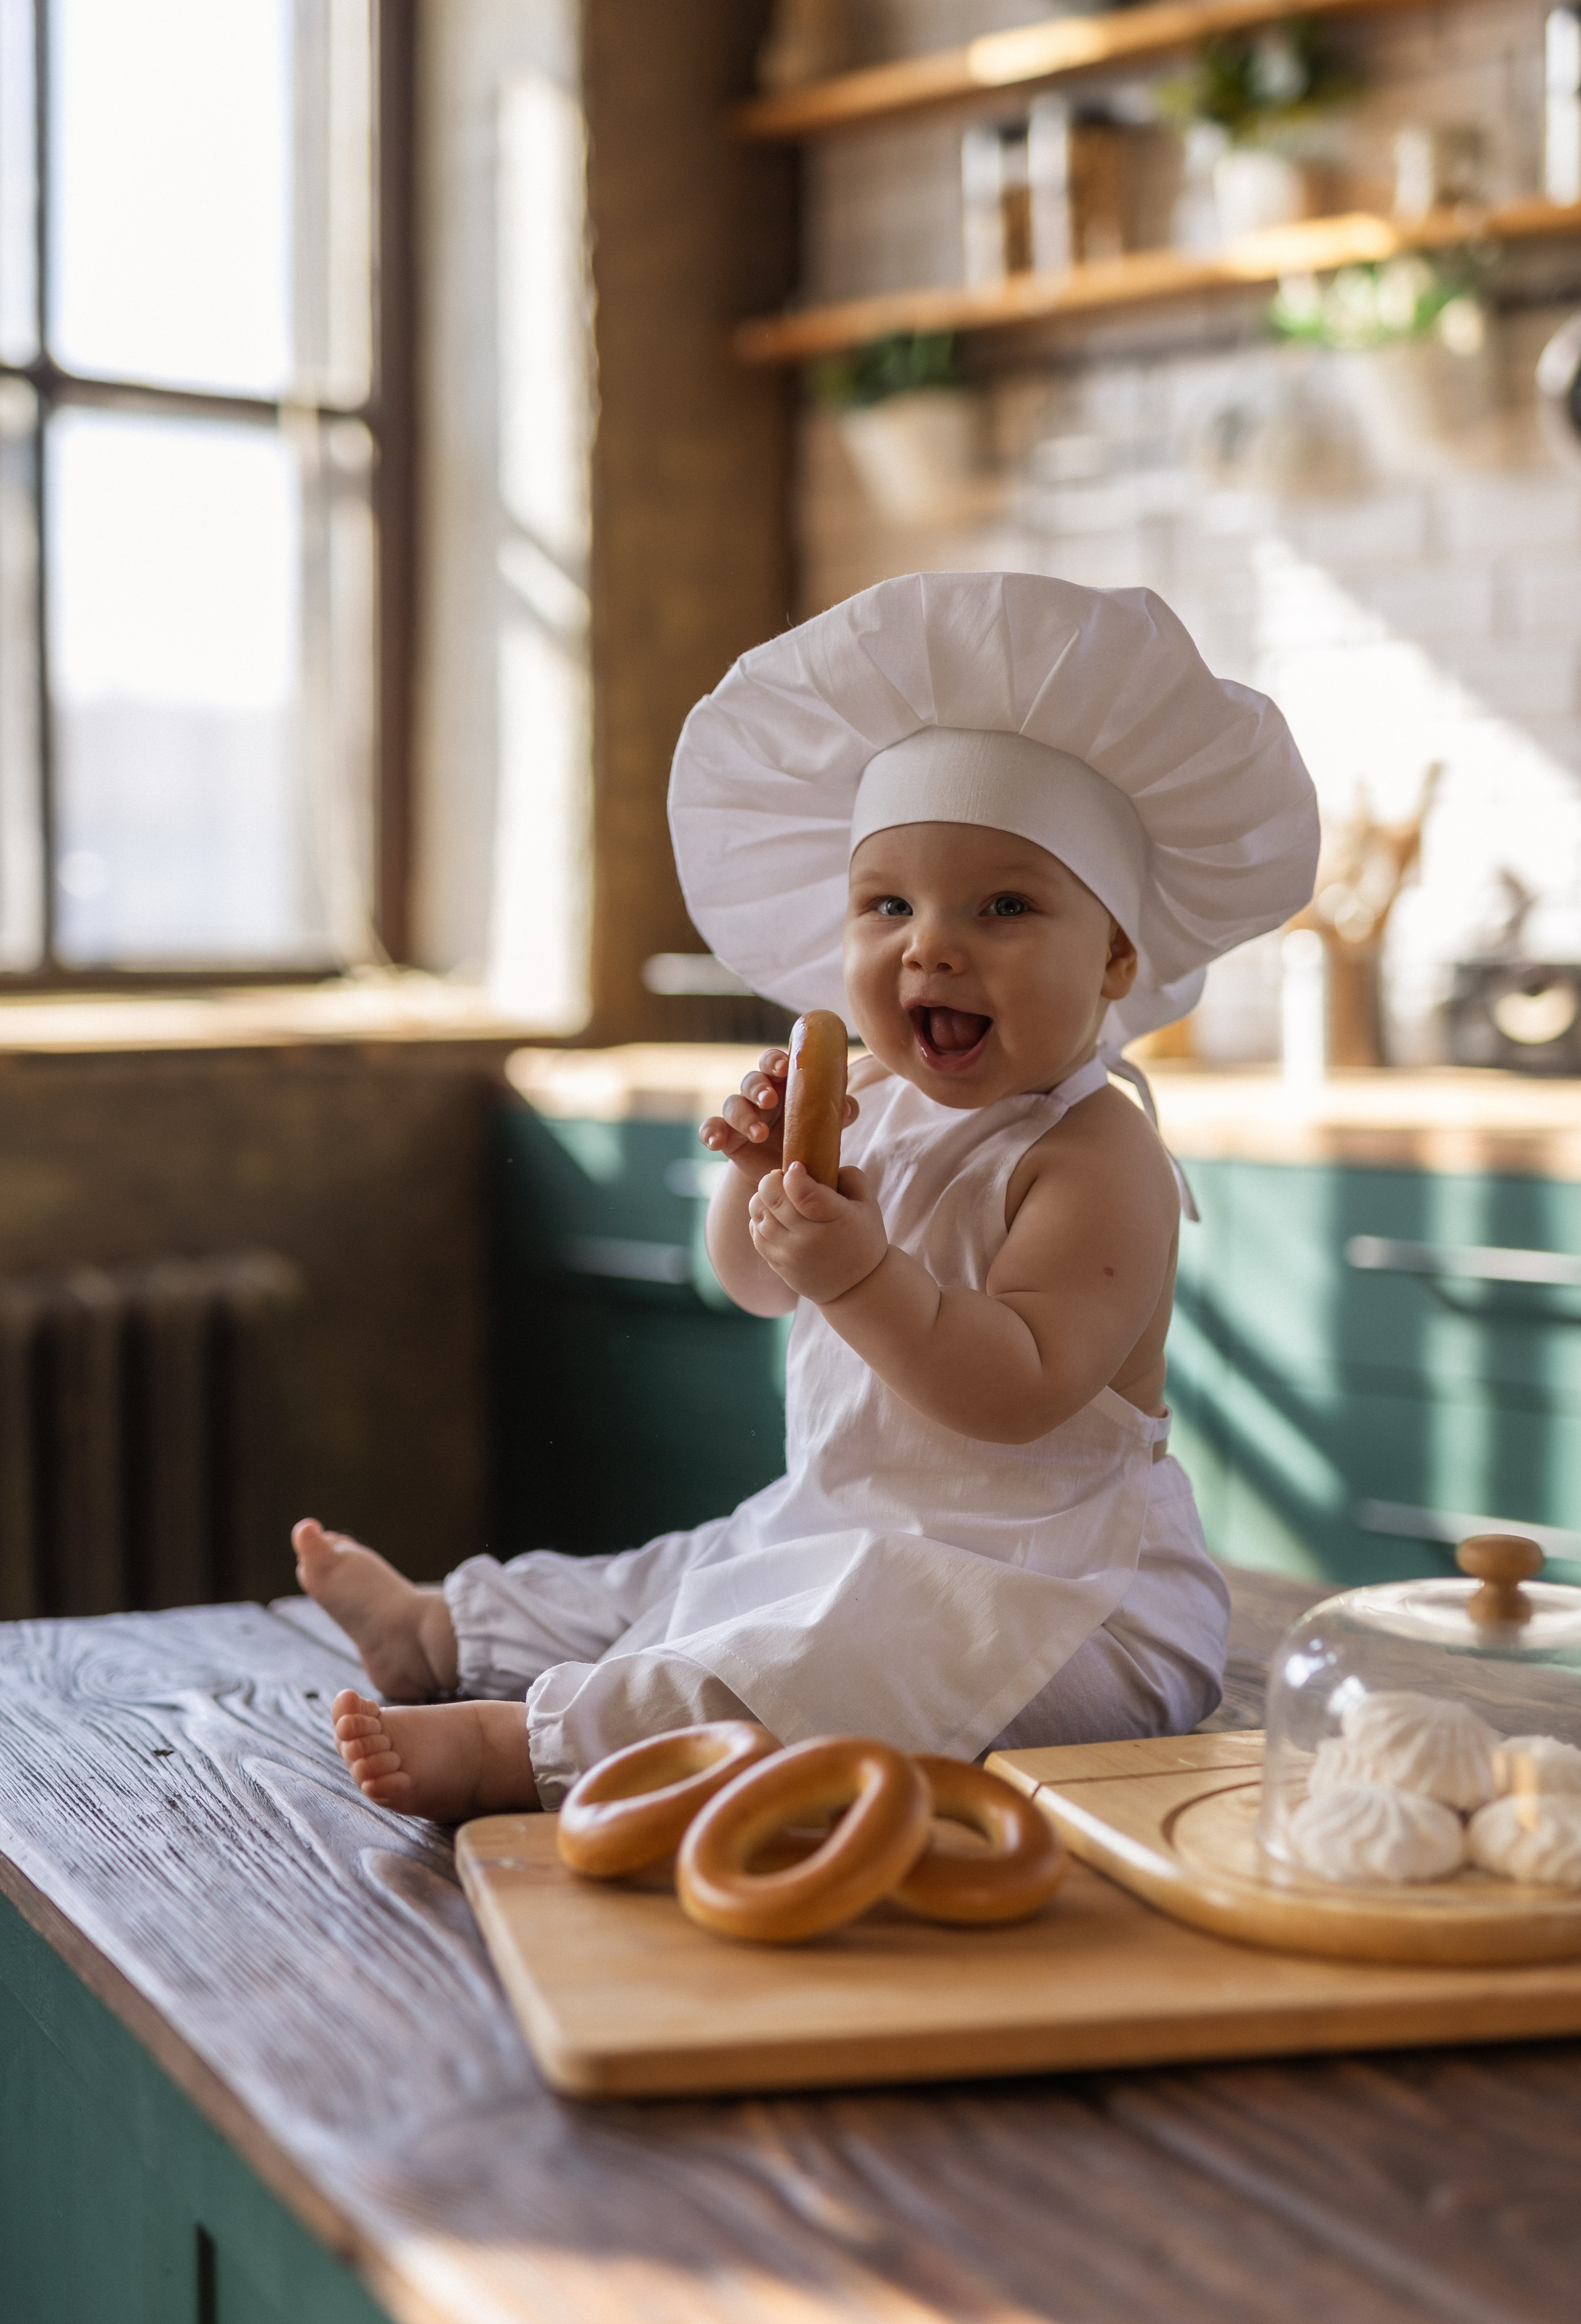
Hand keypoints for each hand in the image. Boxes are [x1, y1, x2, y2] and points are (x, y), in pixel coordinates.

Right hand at [700, 1049, 858, 1188]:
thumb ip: (839, 1112)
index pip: (773, 1062)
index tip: (783, 1067)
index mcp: (782, 1083)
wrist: (788, 1172)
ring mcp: (740, 1115)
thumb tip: (848, 1106)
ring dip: (743, 1116)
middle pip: (751, 1080)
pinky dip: (710, 1133)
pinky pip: (711, 1129)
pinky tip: (715, 1142)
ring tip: (758, 1134)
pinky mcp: (728, 1137)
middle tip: (769, 1100)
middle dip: (758, 1088)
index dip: (775, 1060)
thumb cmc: (808, 1136)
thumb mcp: (826, 1124)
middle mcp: (758, 1094)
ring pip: (733, 1105)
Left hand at [747, 1163, 886, 1305]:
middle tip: (781, 1178)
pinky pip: (756, 1234)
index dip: (793, 1174)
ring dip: (762, 1198)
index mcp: (835, 1219)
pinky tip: (773, 1216)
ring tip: (776, 1197)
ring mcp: (790, 1254)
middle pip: (773, 1199)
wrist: (858, 1286)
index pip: (803, 1192)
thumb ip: (850, 1176)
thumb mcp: (868, 1204)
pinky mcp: (778, 1264)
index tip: (796, 1167)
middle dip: (771, 1180)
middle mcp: (809, 1239)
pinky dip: (759, 1219)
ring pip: (759, 1215)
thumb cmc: (862, 1237)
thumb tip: (818, 1162)